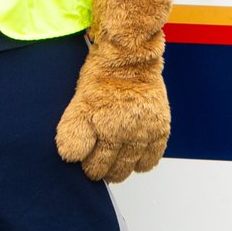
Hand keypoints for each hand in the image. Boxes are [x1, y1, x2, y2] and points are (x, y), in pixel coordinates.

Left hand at [55, 48, 169, 182]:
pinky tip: (135, 160)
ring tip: (114, 167)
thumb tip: (70, 157)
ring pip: (134, 165)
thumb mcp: (79, 103)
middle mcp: (130, 134)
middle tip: (98, 170)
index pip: (97, 164)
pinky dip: (143, 163)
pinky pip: (153, 157)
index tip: (85, 166)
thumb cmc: (101, 78)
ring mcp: (147, 132)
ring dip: (123, 169)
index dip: (89, 168)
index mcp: (108, 129)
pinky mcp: (161, 128)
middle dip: (105, 171)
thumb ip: (74, 131)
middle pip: (117, 168)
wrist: (129, 59)